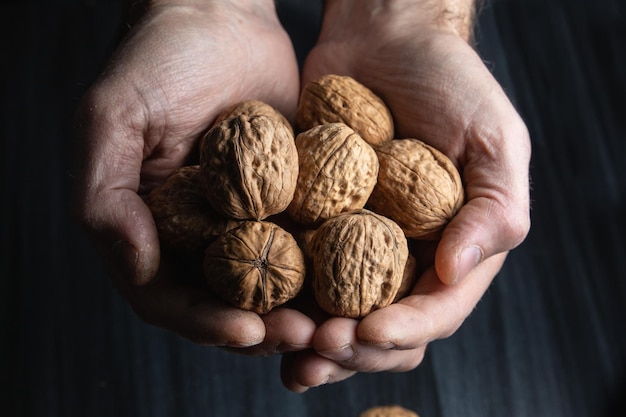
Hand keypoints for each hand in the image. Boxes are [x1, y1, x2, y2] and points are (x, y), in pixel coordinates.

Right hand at [72, 0, 315, 351]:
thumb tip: (137, 266)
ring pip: (272, 283)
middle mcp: (196, 234)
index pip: (169, 297)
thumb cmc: (158, 59)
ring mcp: (245, 220)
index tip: (248, 329)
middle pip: (226, 301)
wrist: (220, 16)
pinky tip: (359, 278)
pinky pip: (307, 241)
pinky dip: (328, 267)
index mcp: (149, 228)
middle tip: (305, 338)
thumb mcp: (112, 118)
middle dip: (264, 326)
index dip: (204, 322)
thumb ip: (105, 196)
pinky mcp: (288, 199)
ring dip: (302, 309)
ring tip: (337, 322)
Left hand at [281, 0, 530, 390]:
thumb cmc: (450, 83)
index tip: (367, 333)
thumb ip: (494, 209)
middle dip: (350, 348)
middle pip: (380, 328)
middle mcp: (402, 257)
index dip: (403, 331)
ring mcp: (353, 243)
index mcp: (451, 250)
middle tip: (317, 347)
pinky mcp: (310, 222)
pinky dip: (276, 296)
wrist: (385, 38)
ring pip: (332, 313)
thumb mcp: (494, 139)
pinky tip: (254, 311)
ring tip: (282, 344)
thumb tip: (456, 272)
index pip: (434, 310)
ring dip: (308, 338)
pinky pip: (293, 270)